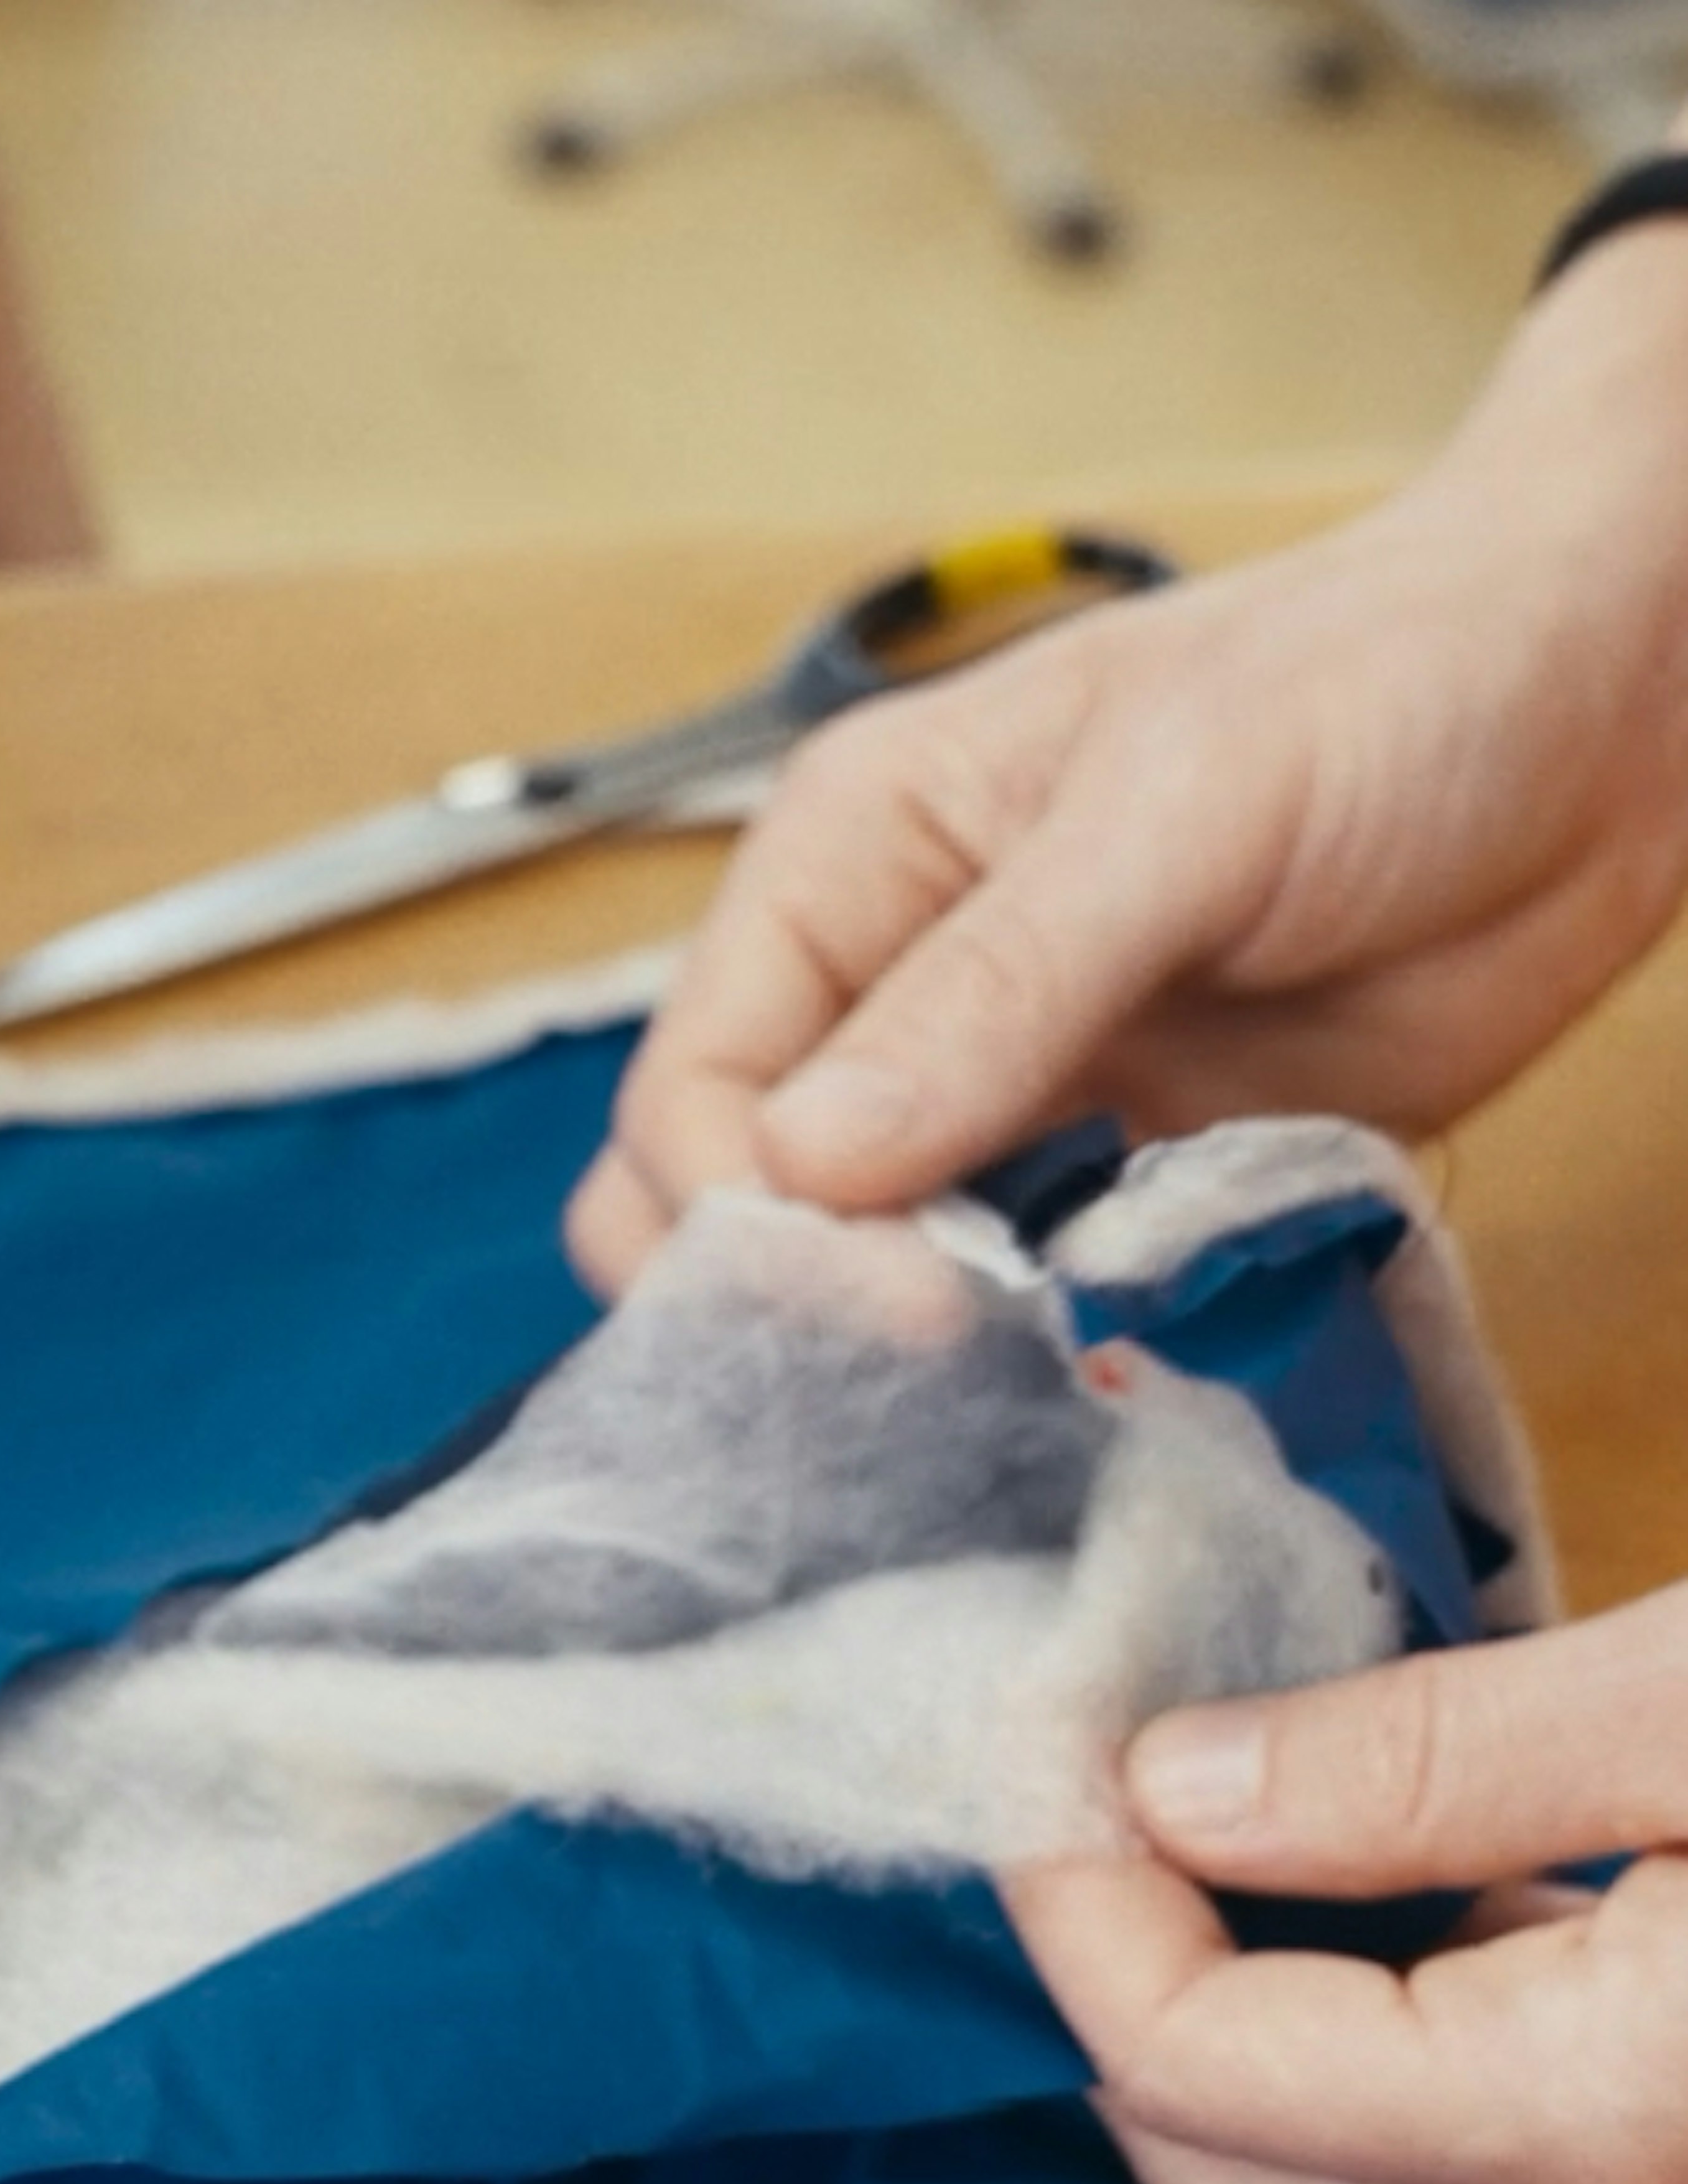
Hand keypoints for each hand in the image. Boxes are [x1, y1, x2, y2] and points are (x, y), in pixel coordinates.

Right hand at [570, 234, 1687, 1295]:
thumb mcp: (1175, 812)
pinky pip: (1014, 1291)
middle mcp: (890, 985)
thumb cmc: (1384, 684)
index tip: (896, 1301)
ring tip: (1002, 1387)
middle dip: (781, 1295)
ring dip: (902, 1342)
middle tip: (921, 1364)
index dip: (752, 1212)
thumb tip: (805, 1164)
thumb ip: (994, 989)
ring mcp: (1000, 1089)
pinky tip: (1085, 1366)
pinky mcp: (1115, 1168)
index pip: (698, 1084)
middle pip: (729, 1189)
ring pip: (855, 1262)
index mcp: (849, 860)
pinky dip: (1026, 1347)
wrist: (1606, 714)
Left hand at [1003, 1581, 1687, 2183]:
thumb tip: (1171, 1783)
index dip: (1074, 1890)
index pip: (1189, 2061)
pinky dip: (1374, 2053)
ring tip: (1220, 1819)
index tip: (1043, 1726)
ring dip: (1234, 2024)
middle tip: (1101, 1774)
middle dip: (1116, 1972)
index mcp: (1600, 2119)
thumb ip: (1435, 1759)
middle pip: (1221, 2167)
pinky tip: (1402, 1892)